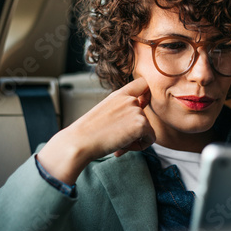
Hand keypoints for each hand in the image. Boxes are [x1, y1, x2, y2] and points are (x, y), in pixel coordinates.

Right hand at [37, 77, 155, 183]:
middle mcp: (129, 99)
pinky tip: (123, 147)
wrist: (80, 142)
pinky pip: (150, 139)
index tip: (142, 106)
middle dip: (135, 130)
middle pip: (145, 115)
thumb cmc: (89, 132)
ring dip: (135, 140)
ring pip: (148, 129)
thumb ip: (123, 110)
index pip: (143, 83)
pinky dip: (140, 146)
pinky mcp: (141, 124)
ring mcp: (136, 111)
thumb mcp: (106, 113)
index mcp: (119, 94)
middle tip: (119, 138)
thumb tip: (140, 119)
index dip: (147, 95)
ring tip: (117, 143)